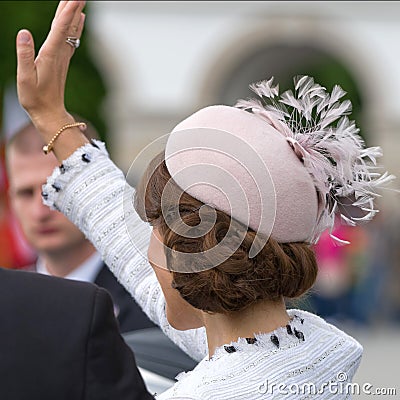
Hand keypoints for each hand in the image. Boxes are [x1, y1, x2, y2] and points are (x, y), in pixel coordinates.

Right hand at [16, 1, 85, 136]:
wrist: (49, 113)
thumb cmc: (35, 99)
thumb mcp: (25, 79)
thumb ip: (24, 56)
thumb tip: (24, 33)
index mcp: (50, 55)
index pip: (60, 28)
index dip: (67, 11)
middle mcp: (60, 54)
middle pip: (68, 26)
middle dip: (74, 7)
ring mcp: (63, 57)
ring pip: (71, 30)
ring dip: (75, 13)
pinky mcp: (62, 61)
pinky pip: (71, 38)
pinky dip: (75, 25)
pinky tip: (80, 19)